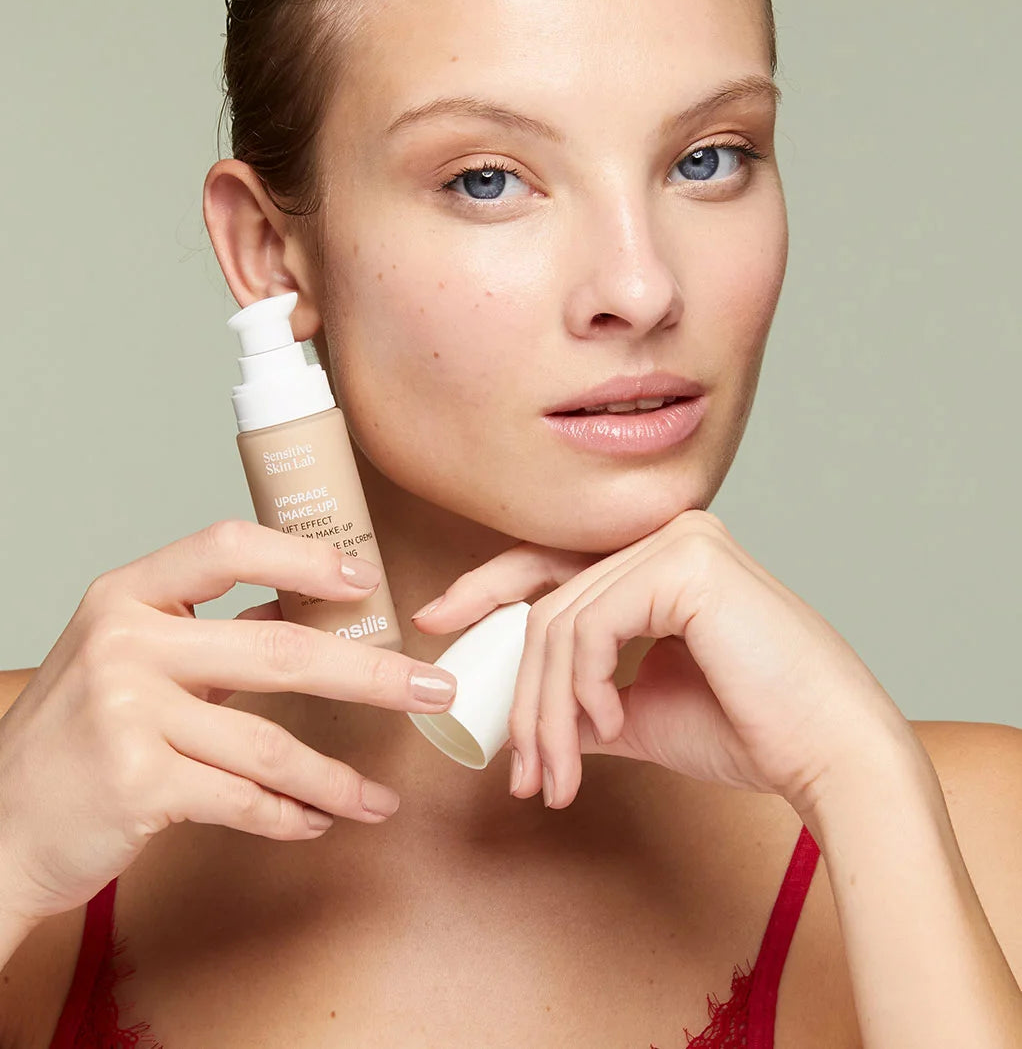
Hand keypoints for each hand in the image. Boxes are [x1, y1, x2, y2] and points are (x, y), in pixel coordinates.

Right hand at [0, 520, 457, 927]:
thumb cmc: (73, 738)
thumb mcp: (122, 658)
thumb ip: (201, 631)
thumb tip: (298, 608)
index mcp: (126, 596)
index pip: (227, 546)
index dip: (304, 558)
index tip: (365, 580)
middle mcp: (124, 643)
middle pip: (279, 648)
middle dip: (372, 674)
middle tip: (433, 690)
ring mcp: (127, 713)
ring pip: (269, 742)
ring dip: (337, 776)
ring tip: (378, 797)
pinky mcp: (136, 784)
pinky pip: (242, 798)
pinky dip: (290, 814)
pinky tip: (317, 821)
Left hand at [413, 509, 917, 817]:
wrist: (829, 756)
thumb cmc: (753, 732)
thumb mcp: (644, 712)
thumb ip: (589, 701)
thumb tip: (534, 718)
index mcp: (663, 560)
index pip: (556, 565)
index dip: (487, 588)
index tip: (437, 622)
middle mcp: (670, 535)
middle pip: (549, 600)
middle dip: (521, 690)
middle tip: (516, 765)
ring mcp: (679, 541)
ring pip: (562, 622)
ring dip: (546, 710)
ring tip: (555, 775)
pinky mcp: (686, 564)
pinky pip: (591, 625)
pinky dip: (581, 685)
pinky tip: (606, 726)